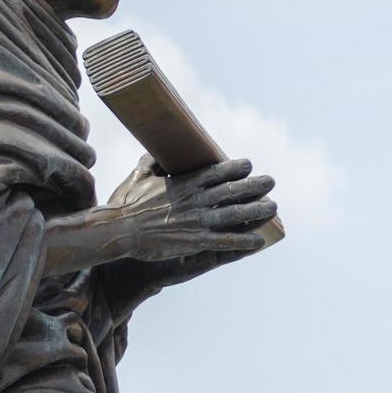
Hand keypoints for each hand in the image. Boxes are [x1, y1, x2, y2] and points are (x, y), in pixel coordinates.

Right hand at [111, 157, 275, 261]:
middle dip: (254, 186)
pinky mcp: (195, 241)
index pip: (216, 172)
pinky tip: (259, 241)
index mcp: (184, 183)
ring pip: (234, 214)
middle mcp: (195, 200)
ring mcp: (197, 221)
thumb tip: (153, 151)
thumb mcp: (137, 177)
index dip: (235, 168)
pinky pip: (225, 241)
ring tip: (272, 207)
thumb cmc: (126, 204)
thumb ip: (150, 163)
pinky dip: (243, 240)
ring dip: (256, 211)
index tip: (249, 164)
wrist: (119, 231)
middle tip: (271, 182)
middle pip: (232, 191)